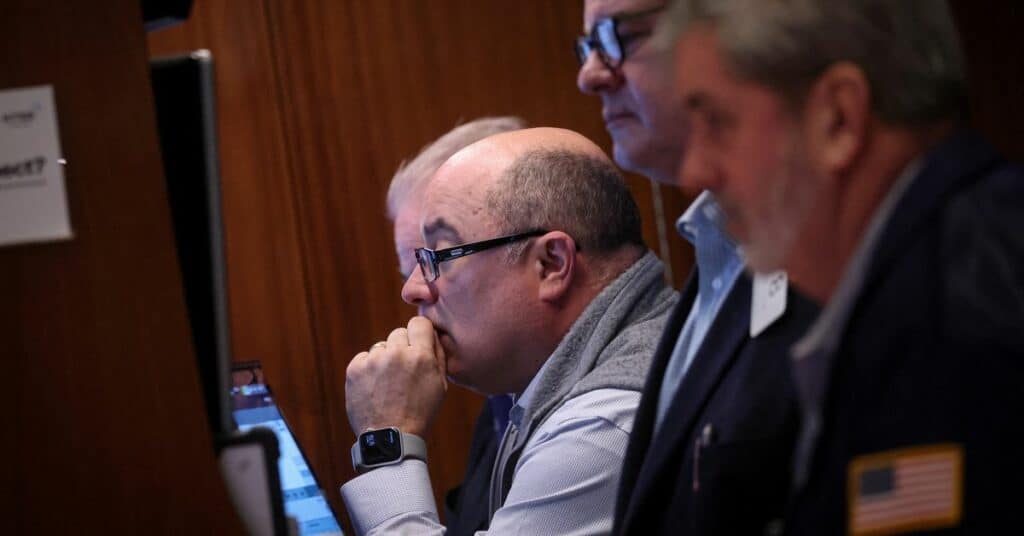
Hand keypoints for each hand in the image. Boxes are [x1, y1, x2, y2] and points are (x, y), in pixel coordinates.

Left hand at [345, 316, 447, 436]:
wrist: (391, 437)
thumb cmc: (420, 413)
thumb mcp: (440, 385)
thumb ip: (438, 355)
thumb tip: (432, 333)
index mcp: (421, 356)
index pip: (419, 323)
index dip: (419, 333)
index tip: (417, 343)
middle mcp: (396, 353)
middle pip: (398, 333)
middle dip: (402, 348)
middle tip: (402, 371)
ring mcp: (374, 360)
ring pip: (381, 347)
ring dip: (384, 359)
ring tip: (387, 384)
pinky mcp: (355, 369)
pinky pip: (364, 358)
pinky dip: (368, 369)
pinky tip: (375, 388)